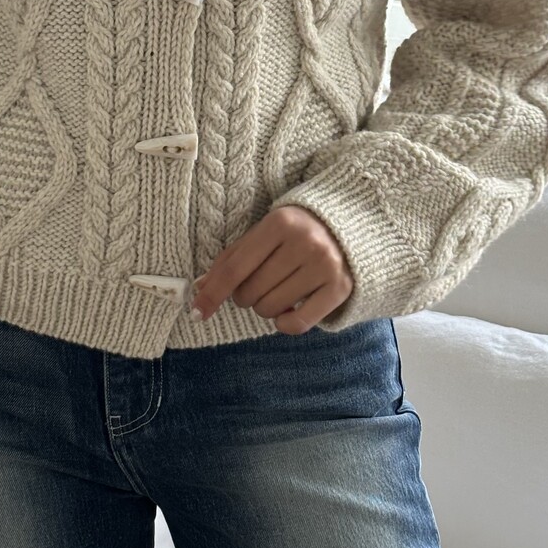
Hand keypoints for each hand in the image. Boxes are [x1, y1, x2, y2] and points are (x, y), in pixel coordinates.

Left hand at [190, 205, 353, 333]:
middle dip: (244, 295)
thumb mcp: (264, 233)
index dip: (212, 293)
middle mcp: (305, 243)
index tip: (196, 312)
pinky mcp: (341, 288)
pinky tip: (286, 310)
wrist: (350, 225)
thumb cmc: (296, 230)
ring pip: (270, 309)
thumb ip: (233, 258)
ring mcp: (325, 266)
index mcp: (280, 223)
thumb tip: (200, 287)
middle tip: (257, 282)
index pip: (235, 268)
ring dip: (264, 307)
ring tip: (277, 289)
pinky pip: (297, 324)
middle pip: (250, 292)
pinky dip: (283, 323)